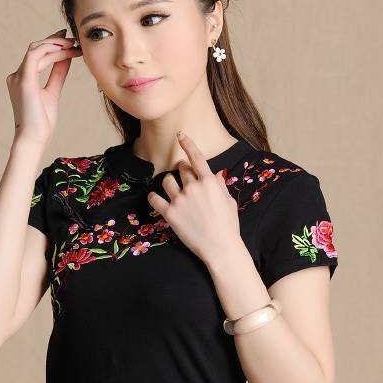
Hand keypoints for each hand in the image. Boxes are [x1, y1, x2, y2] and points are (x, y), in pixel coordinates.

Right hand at [6, 28, 82, 146]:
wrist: (33, 138)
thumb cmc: (42, 122)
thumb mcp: (52, 93)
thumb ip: (57, 75)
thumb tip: (66, 59)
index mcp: (22, 79)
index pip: (37, 55)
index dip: (52, 45)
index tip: (69, 42)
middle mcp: (17, 75)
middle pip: (36, 49)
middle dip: (55, 41)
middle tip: (73, 39)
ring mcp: (18, 76)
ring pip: (37, 49)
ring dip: (56, 45)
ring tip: (72, 44)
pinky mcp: (23, 79)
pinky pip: (35, 55)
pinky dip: (50, 50)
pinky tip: (64, 50)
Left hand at [147, 132, 242, 263]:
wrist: (220, 247)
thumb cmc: (228, 226)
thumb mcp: (229, 202)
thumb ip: (219, 186)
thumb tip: (215, 175)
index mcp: (209, 182)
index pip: (196, 157)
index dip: (187, 143)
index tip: (180, 135)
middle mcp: (193, 187)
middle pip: (181, 169)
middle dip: (181, 170)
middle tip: (183, 176)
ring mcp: (180, 200)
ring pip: (166, 181)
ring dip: (169, 182)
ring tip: (172, 190)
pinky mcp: (170, 213)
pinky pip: (155, 199)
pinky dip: (154, 197)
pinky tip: (155, 198)